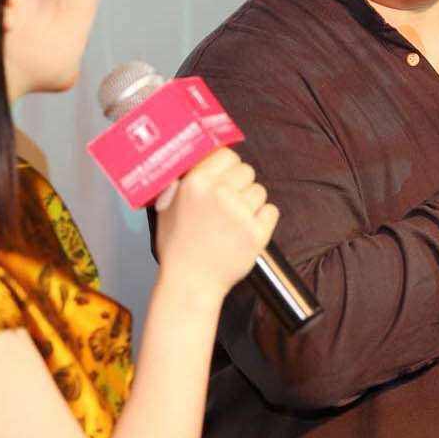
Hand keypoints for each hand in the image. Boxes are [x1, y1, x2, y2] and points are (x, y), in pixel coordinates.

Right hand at [154, 147, 278, 295]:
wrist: (190, 283)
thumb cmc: (178, 247)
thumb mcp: (167, 207)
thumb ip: (181, 182)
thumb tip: (195, 159)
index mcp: (195, 183)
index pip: (226, 154)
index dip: (228, 166)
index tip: (226, 177)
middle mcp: (218, 193)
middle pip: (246, 170)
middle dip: (241, 185)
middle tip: (230, 203)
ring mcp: (239, 213)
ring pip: (260, 190)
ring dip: (251, 203)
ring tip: (234, 222)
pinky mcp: (257, 232)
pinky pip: (271, 210)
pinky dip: (263, 220)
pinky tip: (246, 230)